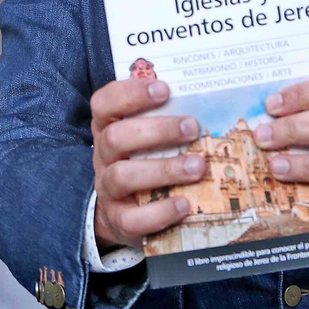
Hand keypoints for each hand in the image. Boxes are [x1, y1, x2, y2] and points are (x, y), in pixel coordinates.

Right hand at [90, 78, 205, 250]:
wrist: (122, 212)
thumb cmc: (142, 161)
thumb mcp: (145, 136)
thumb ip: (164, 117)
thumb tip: (206, 99)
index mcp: (107, 128)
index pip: (104, 103)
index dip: (130, 93)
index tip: (164, 89)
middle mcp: (102, 156)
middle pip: (115, 138)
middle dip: (157, 130)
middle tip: (192, 127)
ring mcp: (108, 189)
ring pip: (123, 176)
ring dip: (164, 169)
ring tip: (197, 166)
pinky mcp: (119, 220)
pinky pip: (133, 219)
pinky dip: (160, 211)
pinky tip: (184, 204)